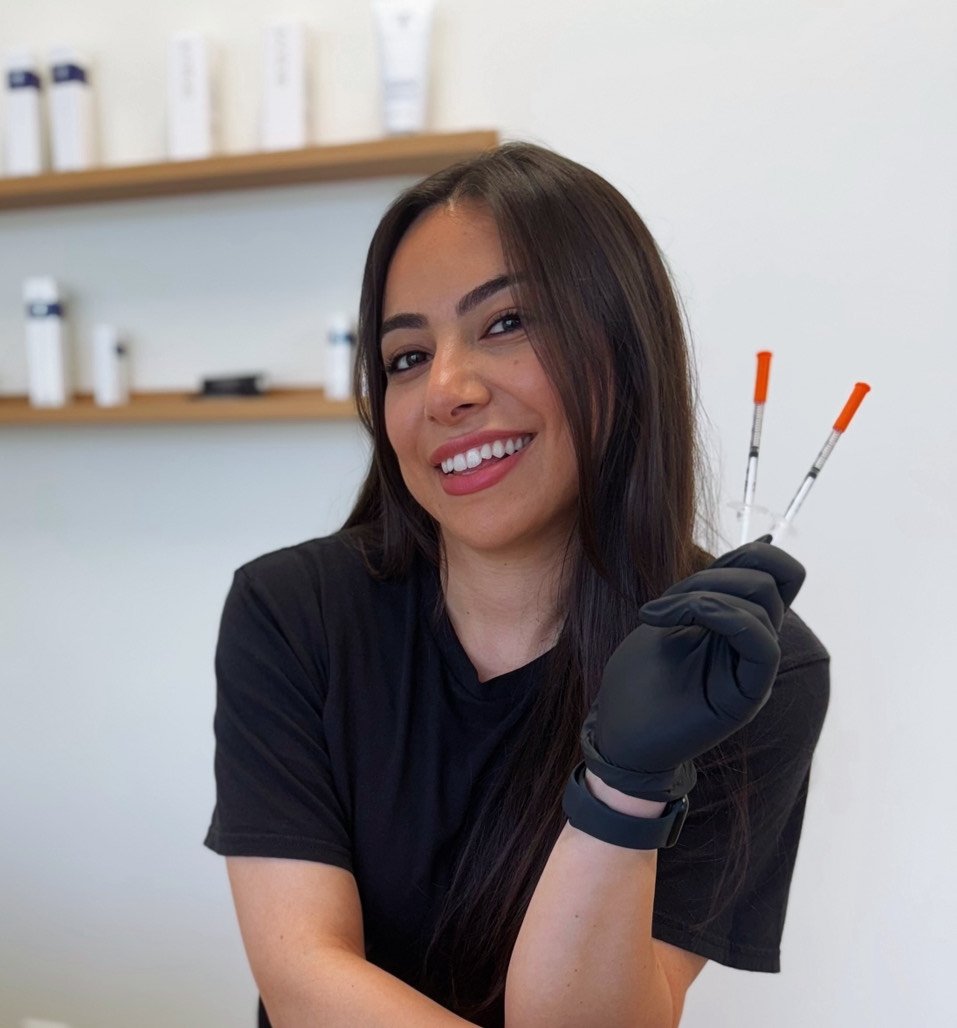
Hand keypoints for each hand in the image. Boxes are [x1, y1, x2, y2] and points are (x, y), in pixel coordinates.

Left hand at [580, 538, 804, 801]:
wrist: (619, 734)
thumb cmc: (640, 678)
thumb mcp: (673, 614)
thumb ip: (711, 587)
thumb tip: (761, 543)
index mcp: (743, 625)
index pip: (780, 574)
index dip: (751, 555)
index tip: (695, 573)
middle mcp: (755, 645)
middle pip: (770, 581)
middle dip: (712, 575)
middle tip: (662, 605)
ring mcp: (753, 671)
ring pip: (764, 605)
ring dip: (702, 595)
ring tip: (656, 615)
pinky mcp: (746, 696)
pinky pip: (763, 646)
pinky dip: (723, 617)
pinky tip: (679, 621)